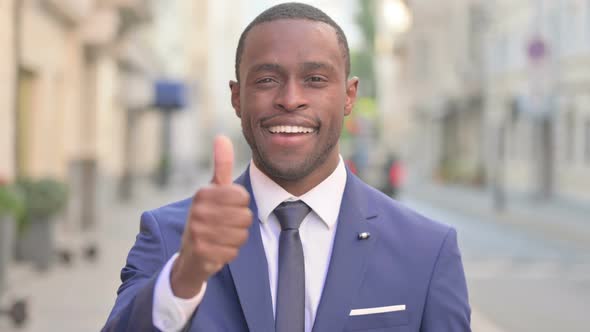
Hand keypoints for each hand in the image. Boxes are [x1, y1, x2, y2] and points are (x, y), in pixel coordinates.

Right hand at [171, 135, 252, 297]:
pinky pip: (233, 251)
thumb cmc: (206, 218)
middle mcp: (197, 211)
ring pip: (241, 235)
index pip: (243, 197)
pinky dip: (229, 253)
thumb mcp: (212, 191)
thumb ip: (220, 165)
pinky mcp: (202, 253)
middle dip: (240, 224)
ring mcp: (198, 232)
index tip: (226, 210)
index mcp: (202, 193)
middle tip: (223, 227)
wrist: (189, 256)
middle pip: (245, 216)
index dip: (240, 206)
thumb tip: (222, 137)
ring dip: (235, 239)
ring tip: (220, 238)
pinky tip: (217, 251)